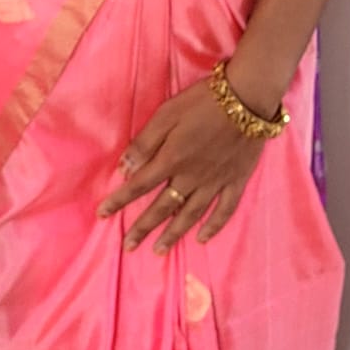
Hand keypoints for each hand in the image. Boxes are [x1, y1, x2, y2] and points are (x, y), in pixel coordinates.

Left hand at [96, 78, 264, 253]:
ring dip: (173, 234)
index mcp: (171, 159)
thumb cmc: (203, 102)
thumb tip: (124, 168)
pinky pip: (224, 210)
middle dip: (143, 227)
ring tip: (158, 250)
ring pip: (190, 215)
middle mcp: (191, 178)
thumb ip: (145, 142)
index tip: (102, 214)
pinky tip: (202, 238)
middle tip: (128, 246)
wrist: (247, 99)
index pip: (139, 185)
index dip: (119, 200)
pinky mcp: (236, 181)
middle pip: (163, 207)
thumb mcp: (167, 113)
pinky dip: (213, 227)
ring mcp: (215, 182)